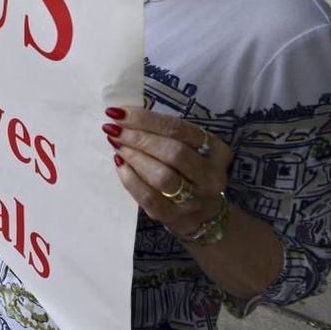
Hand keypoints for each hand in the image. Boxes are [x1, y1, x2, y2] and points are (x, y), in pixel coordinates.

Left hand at [103, 106, 231, 235]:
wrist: (204, 215)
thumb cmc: (189, 171)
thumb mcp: (190, 148)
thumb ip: (165, 134)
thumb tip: (125, 117)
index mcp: (216, 150)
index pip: (178, 129)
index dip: (146, 119)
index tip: (119, 112)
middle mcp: (210, 175)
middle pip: (172, 152)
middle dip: (138, 138)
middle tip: (114, 129)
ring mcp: (195, 199)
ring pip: (161, 176)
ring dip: (134, 157)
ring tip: (116, 144)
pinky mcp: (176, 217)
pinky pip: (149, 197)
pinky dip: (130, 179)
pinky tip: (120, 165)